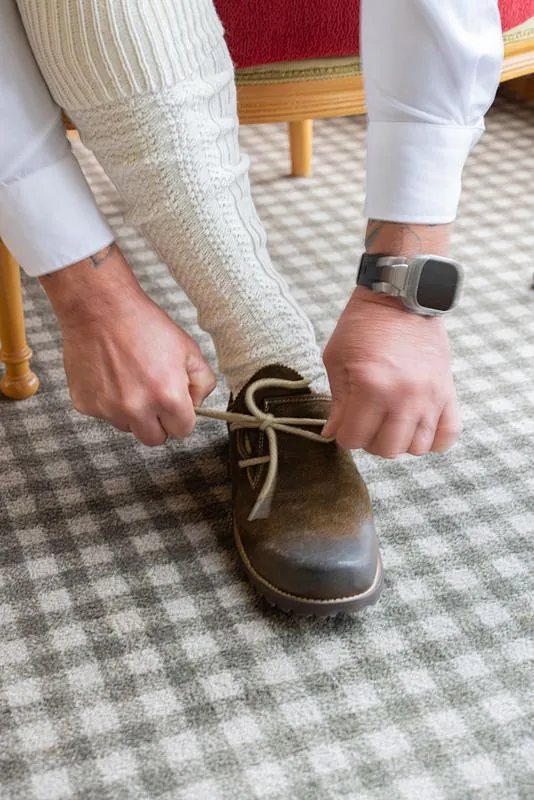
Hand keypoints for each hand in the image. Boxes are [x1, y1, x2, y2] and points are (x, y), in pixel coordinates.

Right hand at [41, 244, 215, 444]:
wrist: (100, 307)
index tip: (176, 406)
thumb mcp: (188, 348)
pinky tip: (110, 375)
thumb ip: (203, 382)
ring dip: (132, 412)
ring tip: (130, 379)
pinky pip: (104, 414)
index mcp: (167, 397)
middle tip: (154, 395)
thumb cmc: (144, 324)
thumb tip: (197, 403)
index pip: (182, 431)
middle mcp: (136, 409)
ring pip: (127, 427)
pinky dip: (108, 401)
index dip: (182, 417)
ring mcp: (108, 409)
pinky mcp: (85, 404)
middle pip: (154, 439)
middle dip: (158, 422)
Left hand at [323, 287, 460, 456]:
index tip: (344, 425)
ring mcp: (430, 395)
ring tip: (391, 423)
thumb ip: (336, 402)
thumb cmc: (362, 326)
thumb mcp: (336, 359)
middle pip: (387, 449)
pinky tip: (417, 426)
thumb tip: (333, 433)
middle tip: (366, 424)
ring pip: (417, 448)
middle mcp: (403, 395)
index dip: (343, 435)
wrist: (400, 297)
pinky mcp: (447, 391)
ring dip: (401, 442)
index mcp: (371, 386)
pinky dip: (434, 439)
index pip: (353, 439)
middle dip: (370, 442)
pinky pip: (449, 434)